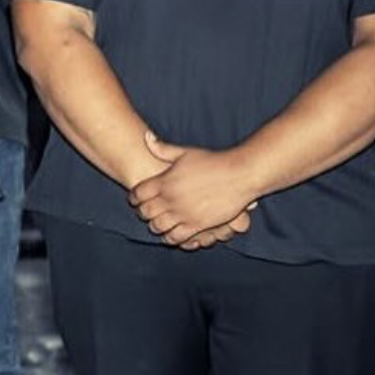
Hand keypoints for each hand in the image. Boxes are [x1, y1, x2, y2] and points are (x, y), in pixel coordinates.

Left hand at [127, 132, 259, 248]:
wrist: (240, 174)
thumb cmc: (213, 162)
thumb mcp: (185, 152)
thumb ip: (162, 148)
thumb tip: (145, 136)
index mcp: (165, 181)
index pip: (137, 194)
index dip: (134, 198)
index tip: (136, 199)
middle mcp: (171, 199)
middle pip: (145, 212)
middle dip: (142, 214)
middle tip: (145, 213)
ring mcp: (183, 213)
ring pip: (158, 227)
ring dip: (156, 227)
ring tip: (158, 225)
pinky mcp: (198, 225)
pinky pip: (177, 237)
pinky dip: (171, 238)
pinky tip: (172, 235)